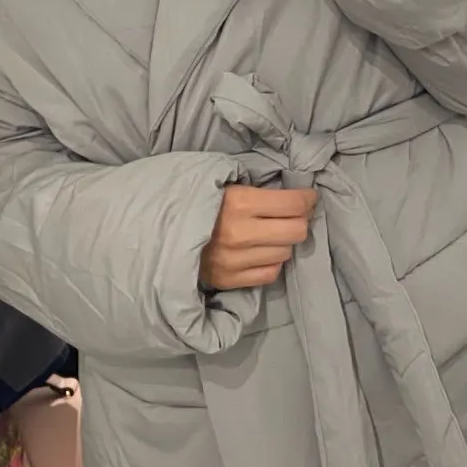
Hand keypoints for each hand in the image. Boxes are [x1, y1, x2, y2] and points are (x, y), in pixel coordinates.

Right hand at [201, 184, 317, 289]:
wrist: (158, 234)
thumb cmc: (196, 203)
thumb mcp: (223, 185)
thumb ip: (257, 191)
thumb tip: (296, 196)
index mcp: (239, 202)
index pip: (294, 204)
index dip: (307, 200)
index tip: (307, 198)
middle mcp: (241, 233)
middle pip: (297, 231)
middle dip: (300, 221)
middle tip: (292, 216)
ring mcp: (235, 261)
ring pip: (285, 253)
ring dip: (283, 243)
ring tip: (271, 234)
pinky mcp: (229, 280)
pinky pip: (270, 273)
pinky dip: (271, 262)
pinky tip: (261, 252)